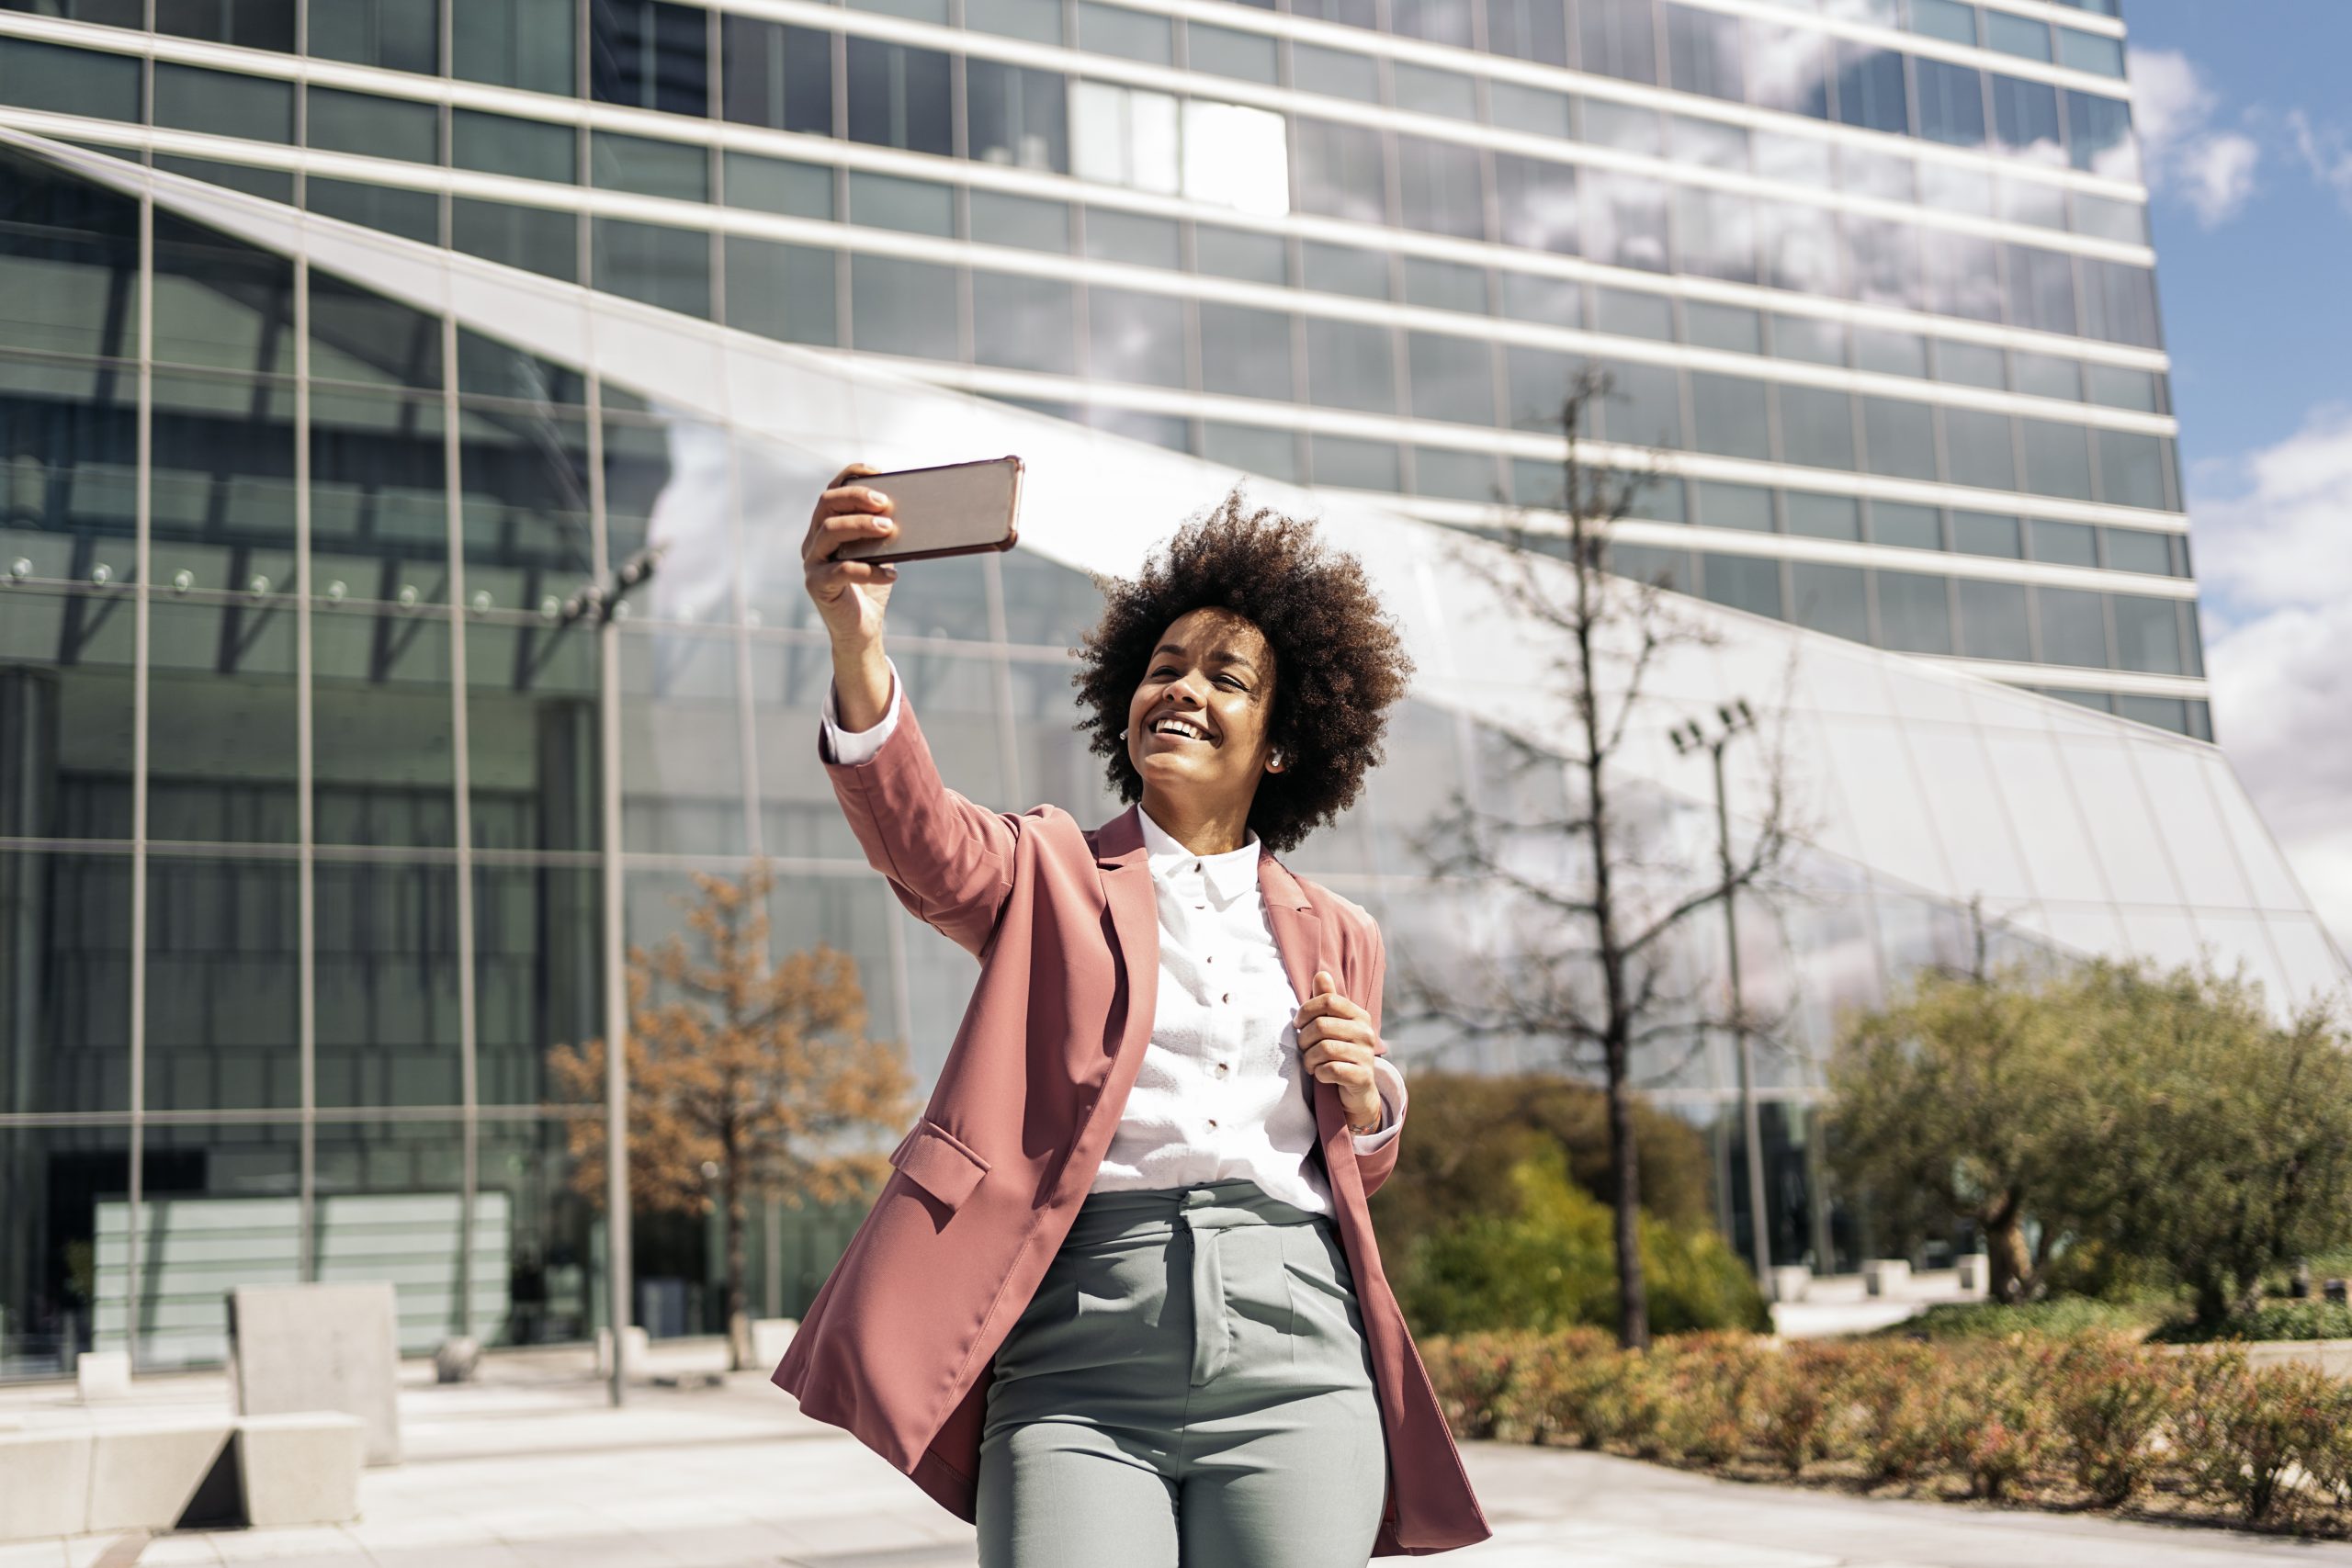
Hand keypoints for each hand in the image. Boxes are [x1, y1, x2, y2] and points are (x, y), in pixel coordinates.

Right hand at [802, 462, 898, 650]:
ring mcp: (811, 562)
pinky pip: (840, 570)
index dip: (851, 476)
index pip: (832, 491)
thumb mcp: (879, 553)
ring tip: (889, 529)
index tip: (877, 471)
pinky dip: (868, 570)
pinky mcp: (817, 585)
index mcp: (825, 527)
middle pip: (827, 504)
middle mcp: (813, 540)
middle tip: (885, 503)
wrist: (861, 629)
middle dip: (857, 498)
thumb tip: (910, 511)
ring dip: (861, 526)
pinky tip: (891, 574)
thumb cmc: (871, 586)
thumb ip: (883, 533)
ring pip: (830, 531)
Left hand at [1296, 969, 1384, 1133]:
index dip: (1306, 1010)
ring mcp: (1366, 1055)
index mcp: (1359, 1015)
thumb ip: (1326, 1000)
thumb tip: (1321, 973)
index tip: (1298, 1023)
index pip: (1328, 1000)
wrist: (1358, 1090)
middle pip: (1322, 1025)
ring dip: (1309, 1059)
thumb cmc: (1340, 1052)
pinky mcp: (1363, 1077)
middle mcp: (1366, 1032)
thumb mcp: (1333, 1025)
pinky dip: (1319, 1073)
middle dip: (1304, 1039)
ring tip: (1310, 1064)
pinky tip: (1320, 1075)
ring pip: (1324, 1049)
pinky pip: (1331, 1070)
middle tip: (1303, 1049)